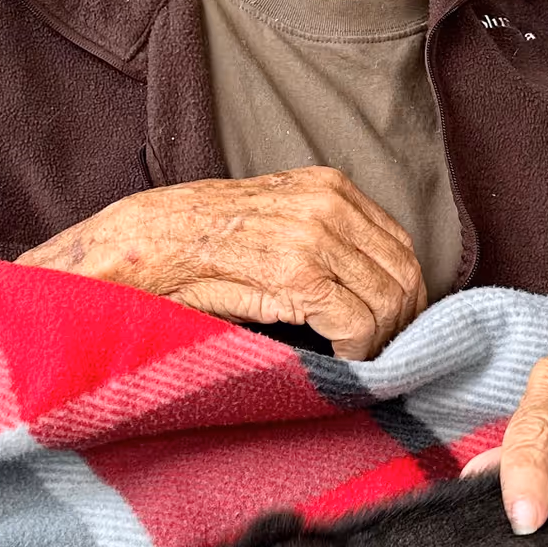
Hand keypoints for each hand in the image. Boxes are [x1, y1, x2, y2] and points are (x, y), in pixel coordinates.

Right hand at [17, 168, 426, 360]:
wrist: (143, 243)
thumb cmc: (200, 245)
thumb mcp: (275, 222)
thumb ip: (325, 241)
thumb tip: (373, 289)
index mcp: (329, 187)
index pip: (402, 246)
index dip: (404, 296)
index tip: (391, 328)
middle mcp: (330, 203)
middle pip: (403, 274)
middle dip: (399, 323)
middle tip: (380, 355)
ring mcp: (315, 236)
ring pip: (387, 301)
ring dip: (378, 341)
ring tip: (353, 360)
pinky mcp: (297, 273)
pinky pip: (357, 322)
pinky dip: (356, 350)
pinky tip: (336, 360)